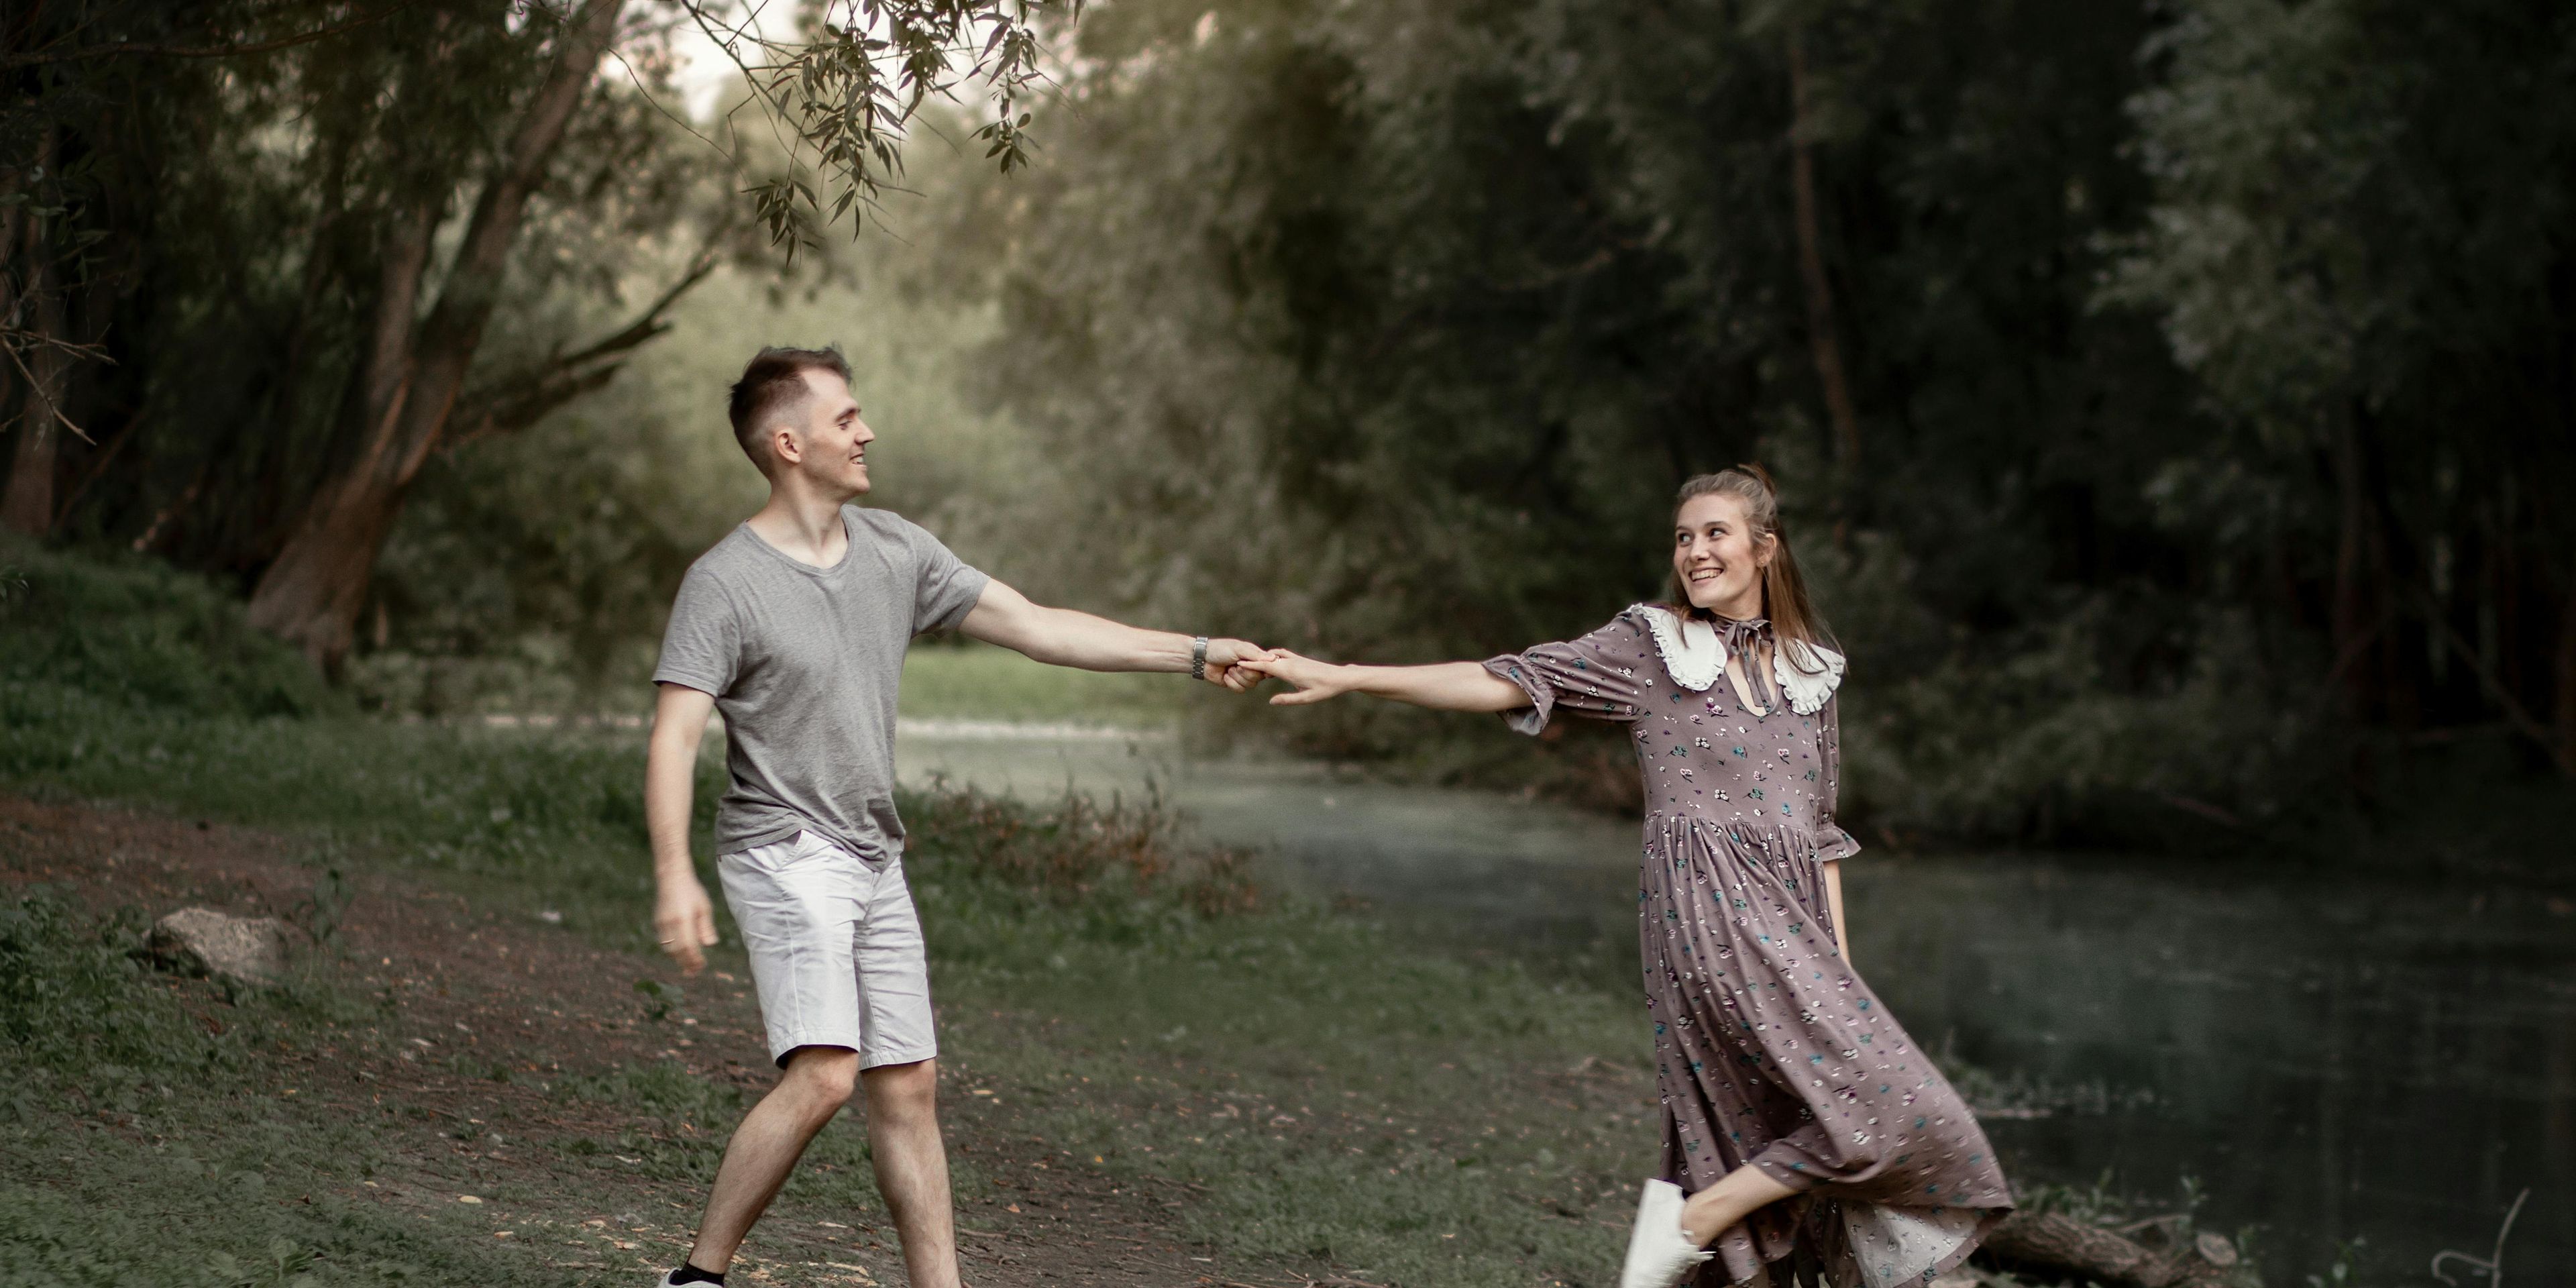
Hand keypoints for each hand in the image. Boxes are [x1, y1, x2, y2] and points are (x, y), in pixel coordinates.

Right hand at [653, 872, 719, 975]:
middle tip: (694, 972)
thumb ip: (706, 927)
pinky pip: (664, 942)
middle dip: (686, 963)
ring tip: (688, 965)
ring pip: (668, 949)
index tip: (702, 966)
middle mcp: (669, 923)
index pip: (688, 947)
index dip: (694, 959)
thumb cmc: (692, 892)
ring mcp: (661, 923)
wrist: (671, 878)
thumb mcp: (704, 907)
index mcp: (683, 919)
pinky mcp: (657, 922)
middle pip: (677, 951)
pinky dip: (672, 950)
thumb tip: (709, 945)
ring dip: (678, 959)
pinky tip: (681, 952)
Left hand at [1201, 637, 1276, 691]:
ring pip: (1251, 685)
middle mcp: (1251, 666)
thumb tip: (1273, 658)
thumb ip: (1255, 655)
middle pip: (1259, 677)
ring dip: (1237, 677)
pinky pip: (1241, 689)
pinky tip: (1225, 676)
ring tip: (1229, 669)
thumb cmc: (1220, 649)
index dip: (1265, 669)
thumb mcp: (1238, 649)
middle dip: (1246, 673)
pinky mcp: (1235, 684)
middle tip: (1236, 665)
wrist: (1202, 659)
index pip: (1267, 665)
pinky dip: (1232, 683)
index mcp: (1254, 656)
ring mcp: (1243, 676)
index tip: (1261, 670)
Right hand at [1238, 649, 1355, 704]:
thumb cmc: (1325, 689)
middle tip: (1236, 663)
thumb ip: (1288, 699)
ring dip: (1262, 658)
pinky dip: (1272, 655)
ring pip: (1274, 655)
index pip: (1266, 666)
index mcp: (1290, 672)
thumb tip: (1271, 701)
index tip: (1238, 663)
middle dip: (1252, 661)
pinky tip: (1270, 658)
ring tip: (1250, 661)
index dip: (1251, 665)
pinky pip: (1282, 654)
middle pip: (1267, 659)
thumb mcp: (1306, 698)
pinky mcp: (1300, 659)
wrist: (1340, 676)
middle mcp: (1291, 663)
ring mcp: (1295, 659)